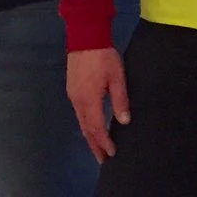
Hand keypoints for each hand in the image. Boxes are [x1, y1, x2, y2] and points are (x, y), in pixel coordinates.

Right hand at [67, 47, 129, 162]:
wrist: (84, 37)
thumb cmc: (104, 56)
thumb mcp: (117, 78)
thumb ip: (120, 100)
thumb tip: (124, 121)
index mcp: (89, 100)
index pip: (96, 128)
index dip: (104, 143)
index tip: (112, 154)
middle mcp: (78, 101)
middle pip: (86, 129)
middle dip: (95, 145)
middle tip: (103, 160)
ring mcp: (73, 95)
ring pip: (81, 122)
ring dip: (89, 136)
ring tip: (98, 148)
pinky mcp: (72, 89)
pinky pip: (79, 113)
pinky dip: (86, 124)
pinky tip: (91, 127)